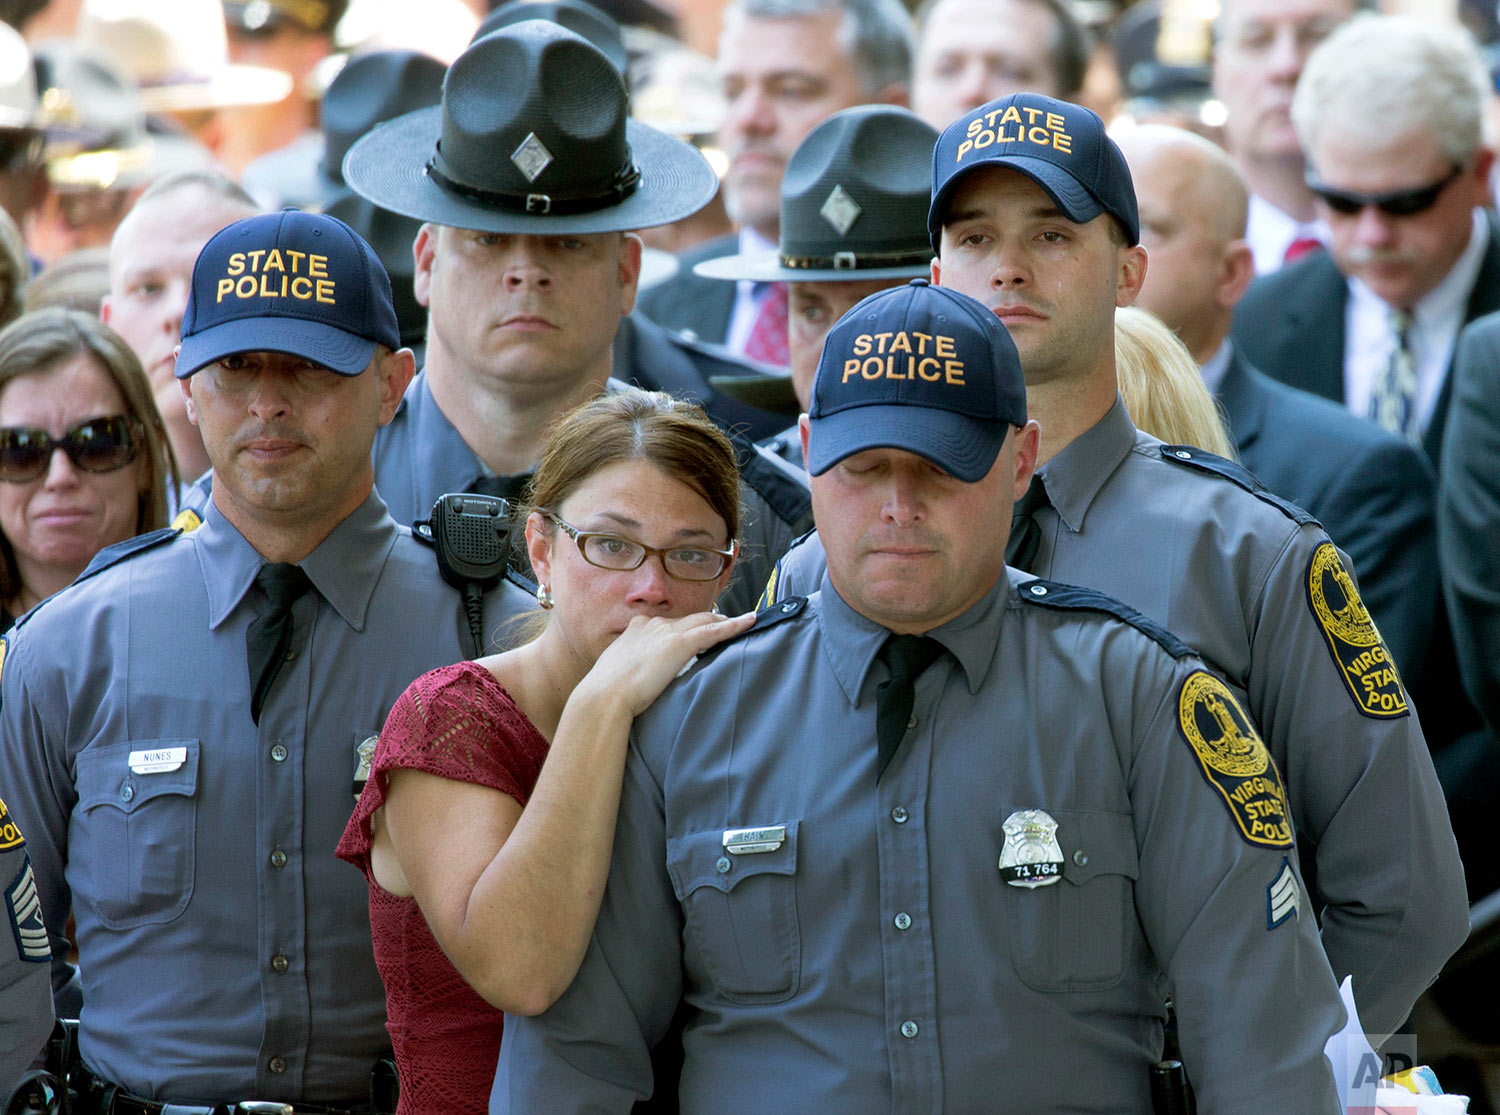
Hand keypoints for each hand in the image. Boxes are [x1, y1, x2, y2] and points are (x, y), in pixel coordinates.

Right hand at [577, 610, 755, 716]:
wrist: (604, 696)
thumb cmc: (606, 693)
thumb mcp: (617, 673)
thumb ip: (632, 668)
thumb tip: (635, 680)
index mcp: (637, 628)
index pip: (668, 623)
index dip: (684, 627)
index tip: (692, 633)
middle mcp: (653, 625)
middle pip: (689, 619)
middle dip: (707, 621)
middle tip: (725, 624)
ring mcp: (667, 632)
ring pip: (705, 621)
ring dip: (724, 621)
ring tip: (742, 623)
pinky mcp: (680, 643)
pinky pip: (715, 630)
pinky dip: (735, 625)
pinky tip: (751, 621)